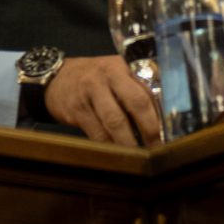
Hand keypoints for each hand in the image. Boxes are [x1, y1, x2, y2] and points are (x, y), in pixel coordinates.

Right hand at [45, 54, 160, 146]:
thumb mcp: (114, 74)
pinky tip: (116, 154)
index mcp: (120, 67)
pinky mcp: (76, 110)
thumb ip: (135, 88)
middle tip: (156, 148)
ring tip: (139, 156)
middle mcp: (106, 77)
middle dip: (148, 129)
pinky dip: (109, 146)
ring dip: (129, 142)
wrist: (55, 78)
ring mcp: (89, 93)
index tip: (168, 133)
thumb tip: (160, 118)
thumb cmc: (93, 79)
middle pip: (134, 103)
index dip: (158, 114)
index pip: (145, 90)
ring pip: (114, 122)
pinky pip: (96, 133)